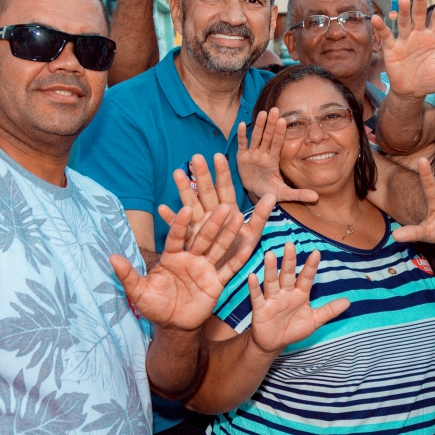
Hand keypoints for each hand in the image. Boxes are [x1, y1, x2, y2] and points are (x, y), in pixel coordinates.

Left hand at [110, 204, 252, 330]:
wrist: (173, 325)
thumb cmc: (154, 306)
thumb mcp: (138, 292)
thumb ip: (127, 275)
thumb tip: (111, 257)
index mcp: (171, 256)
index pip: (177, 236)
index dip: (180, 223)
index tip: (185, 208)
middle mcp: (190, 258)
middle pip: (203, 237)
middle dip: (212, 222)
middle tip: (223, 206)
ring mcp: (205, 268)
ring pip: (219, 248)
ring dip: (228, 233)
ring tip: (239, 217)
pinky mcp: (216, 282)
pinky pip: (229, 268)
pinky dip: (238, 258)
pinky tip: (248, 245)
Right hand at [157, 153, 273, 265]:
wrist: (224, 277)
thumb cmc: (238, 254)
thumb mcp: (251, 236)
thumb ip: (260, 216)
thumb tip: (271, 195)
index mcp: (227, 213)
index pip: (225, 189)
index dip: (222, 174)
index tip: (218, 156)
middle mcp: (211, 217)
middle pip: (206, 193)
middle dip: (202, 176)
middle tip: (196, 157)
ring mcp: (198, 227)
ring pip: (191, 206)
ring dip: (184, 191)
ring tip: (178, 173)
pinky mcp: (187, 243)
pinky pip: (178, 232)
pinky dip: (171, 221)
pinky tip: (163, 209)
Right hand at [237, 109, 318, 203]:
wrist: (255, 195)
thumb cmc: (270, 192)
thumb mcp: (284, 194)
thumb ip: (299, 194)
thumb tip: (316, 197)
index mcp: (273, 160)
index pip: (278, 144)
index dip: (280, 133)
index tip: (284, 120)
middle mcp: (264, 154)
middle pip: (267, 137)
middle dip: (270, 124)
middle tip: (275, 109)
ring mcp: (253, 154)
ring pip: (256, 137)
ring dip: (258, 125)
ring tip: (262, 113)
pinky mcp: (242, 158)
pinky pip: (242, 145)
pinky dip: (242, 136)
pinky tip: (241, 124)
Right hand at [246, 244, 349, 354]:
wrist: (274, 343)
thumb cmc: (294, 329)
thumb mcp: (314, 321)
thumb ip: (329, 311)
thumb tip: (348, 302)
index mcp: (300, 294)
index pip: (306, 277)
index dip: (311, 266)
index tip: (316, 253)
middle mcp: (286, 292)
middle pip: (288, 274)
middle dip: (289, 260)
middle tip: (290, 245)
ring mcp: (272, 299)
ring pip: (271, 281)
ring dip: (270, 269)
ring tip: (270, 254)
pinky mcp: (260, 308)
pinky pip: (257, 296)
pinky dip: (254, 287)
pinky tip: (252, 276)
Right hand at [372, 0, 434, 98]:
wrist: (413, 93)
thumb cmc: (433, 79)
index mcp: (433, 37)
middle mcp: (418, 35)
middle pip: (419, 13)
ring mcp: (404, 40)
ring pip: (404, 22)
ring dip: (403, 11)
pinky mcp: (391, 49)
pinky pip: (386, 36)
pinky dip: (381, 28)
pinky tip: (377, 19)